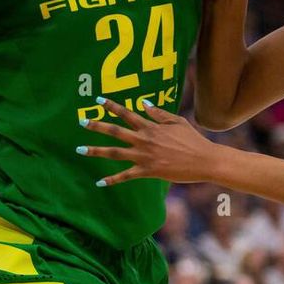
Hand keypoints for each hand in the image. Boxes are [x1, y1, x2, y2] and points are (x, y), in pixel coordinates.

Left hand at [79, 98, 217, 185]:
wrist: (204, 160)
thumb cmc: (192, 140)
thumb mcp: (177, 121)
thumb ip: (159, 114)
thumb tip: (144, 104)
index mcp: (151, 126)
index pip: (127, 113)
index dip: (112, 106)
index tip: (99, 100)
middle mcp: (144, 139)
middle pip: (115, 131)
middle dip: (96, 126)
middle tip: (81, 122)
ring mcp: (144, 156)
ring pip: (114, 152)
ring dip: (96, 151)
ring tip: (80, 150)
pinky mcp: (148, 171)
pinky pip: (126, 175)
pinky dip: (112, 179)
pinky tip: (100, 182)